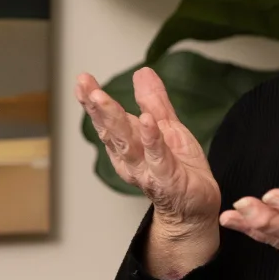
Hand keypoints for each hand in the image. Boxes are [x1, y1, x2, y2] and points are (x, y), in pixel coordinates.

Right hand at [77, 68, 220, 275]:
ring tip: (103, 98)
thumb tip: (142, 72)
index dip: (93, 102)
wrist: (197, 207)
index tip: (82, 80)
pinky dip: (151, 140)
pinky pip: (158, 158)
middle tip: (86, 86)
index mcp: (128, 147)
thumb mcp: (168, 128)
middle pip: (111, 132)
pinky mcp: (168, 180)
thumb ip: (154, 101)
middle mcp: (131, 161)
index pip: (106, 122)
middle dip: (97, 109)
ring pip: (127, 144)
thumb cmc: (181, 170)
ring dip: (114, 121)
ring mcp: (148, 171)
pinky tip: (146, 121)